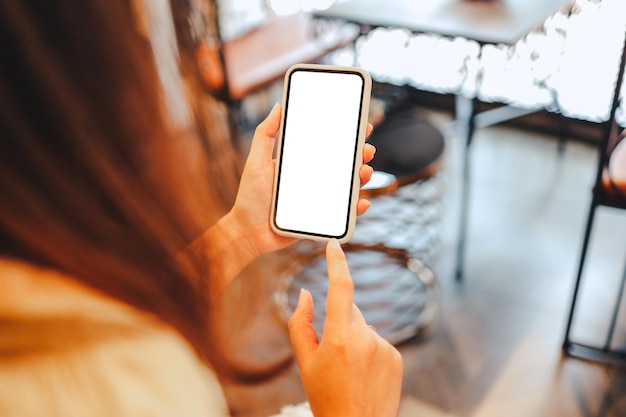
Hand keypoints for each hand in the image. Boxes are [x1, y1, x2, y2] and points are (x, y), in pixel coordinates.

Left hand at [227, 104, 375, 257]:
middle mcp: (313, 180)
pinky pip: (343, 214)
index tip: (363, 125)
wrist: (248, 232)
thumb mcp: (256, 161)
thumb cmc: (250, 197)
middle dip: (361, 155)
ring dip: (362, 178)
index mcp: (302, 164)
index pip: (329, 146)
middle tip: (366, 150)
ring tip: (364, 172)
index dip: (348, 135)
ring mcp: (319, 199)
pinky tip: (362, 202)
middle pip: (344, 165)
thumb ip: (265, 134)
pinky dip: (356, 208)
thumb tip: (279, 105)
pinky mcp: (321, 219)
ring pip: (348, 187)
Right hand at [288, 240, 402, 416]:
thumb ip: (300, 324)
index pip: (340, 288)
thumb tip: (305, 293)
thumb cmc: (325, 396)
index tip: (335, 244)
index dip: (337, 263)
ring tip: (350, 371)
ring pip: (363, 328)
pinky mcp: (396, 356)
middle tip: (332, 356)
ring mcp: (384, 347)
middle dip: (339, 323)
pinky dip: (370, 351)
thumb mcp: (304, 362)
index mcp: (339, 337)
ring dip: (355, 339)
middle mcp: (365, 337)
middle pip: (349, 312)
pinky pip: (378, 342)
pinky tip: (364, 375)